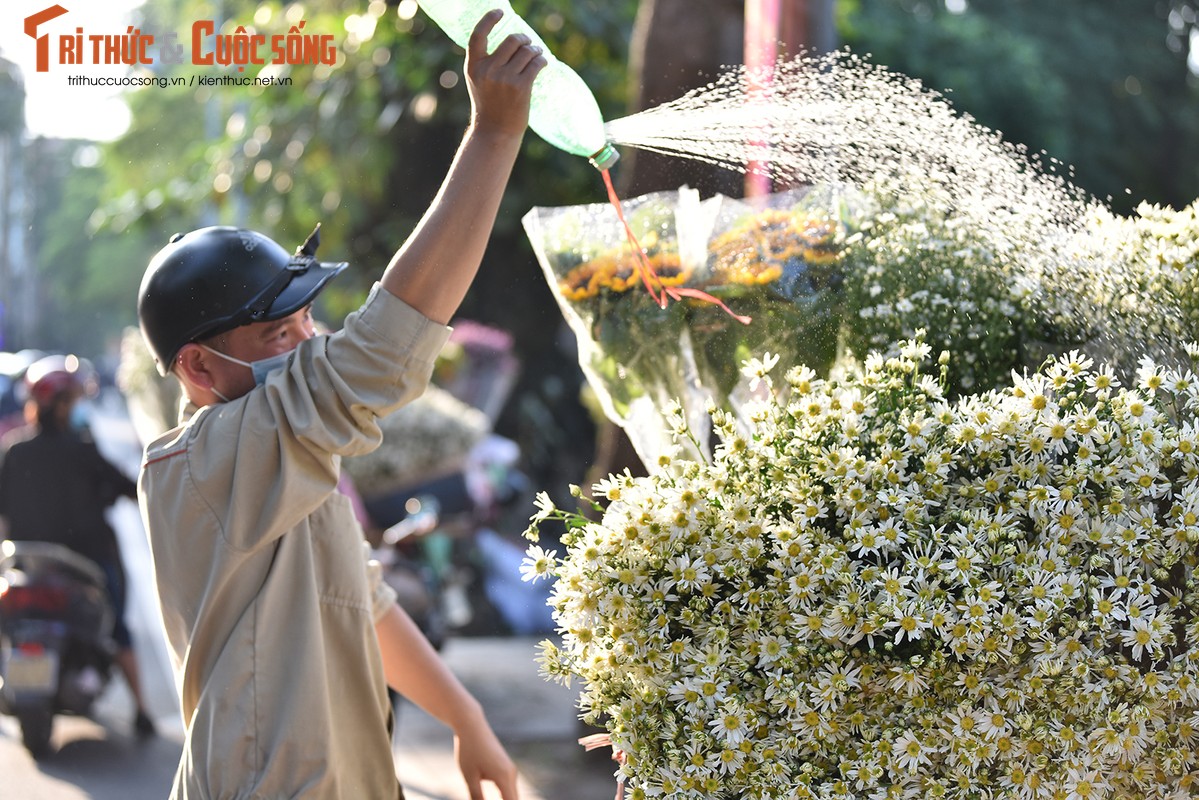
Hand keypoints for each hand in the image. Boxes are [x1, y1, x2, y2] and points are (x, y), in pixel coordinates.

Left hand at [455, 720, 519, 799]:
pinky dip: (505, 798)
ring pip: (512, 795)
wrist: (471, 725)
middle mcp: (511, 774)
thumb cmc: (468, 750)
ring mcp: (510, 770)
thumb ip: (476, 797)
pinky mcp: (505, 767)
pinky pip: (508, 788)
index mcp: (504, 777)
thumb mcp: (469, 776)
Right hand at [465, 9, 545, 137]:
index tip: (500, 12)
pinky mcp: (521, 87)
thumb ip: (487, 61)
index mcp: (473, 66)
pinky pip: (536, 63)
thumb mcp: (479, 81)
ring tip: (537, 55)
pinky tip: (543, 63)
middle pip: (512, 40)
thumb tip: (511, 41)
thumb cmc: (489, 104)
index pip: (478, 35)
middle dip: (524, 39)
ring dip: (536, 50)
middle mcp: (488, 70)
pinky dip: (542, 60)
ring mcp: (504, 78)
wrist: (495, 132)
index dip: (489, 19)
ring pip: (527, 51)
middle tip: (529, 44)